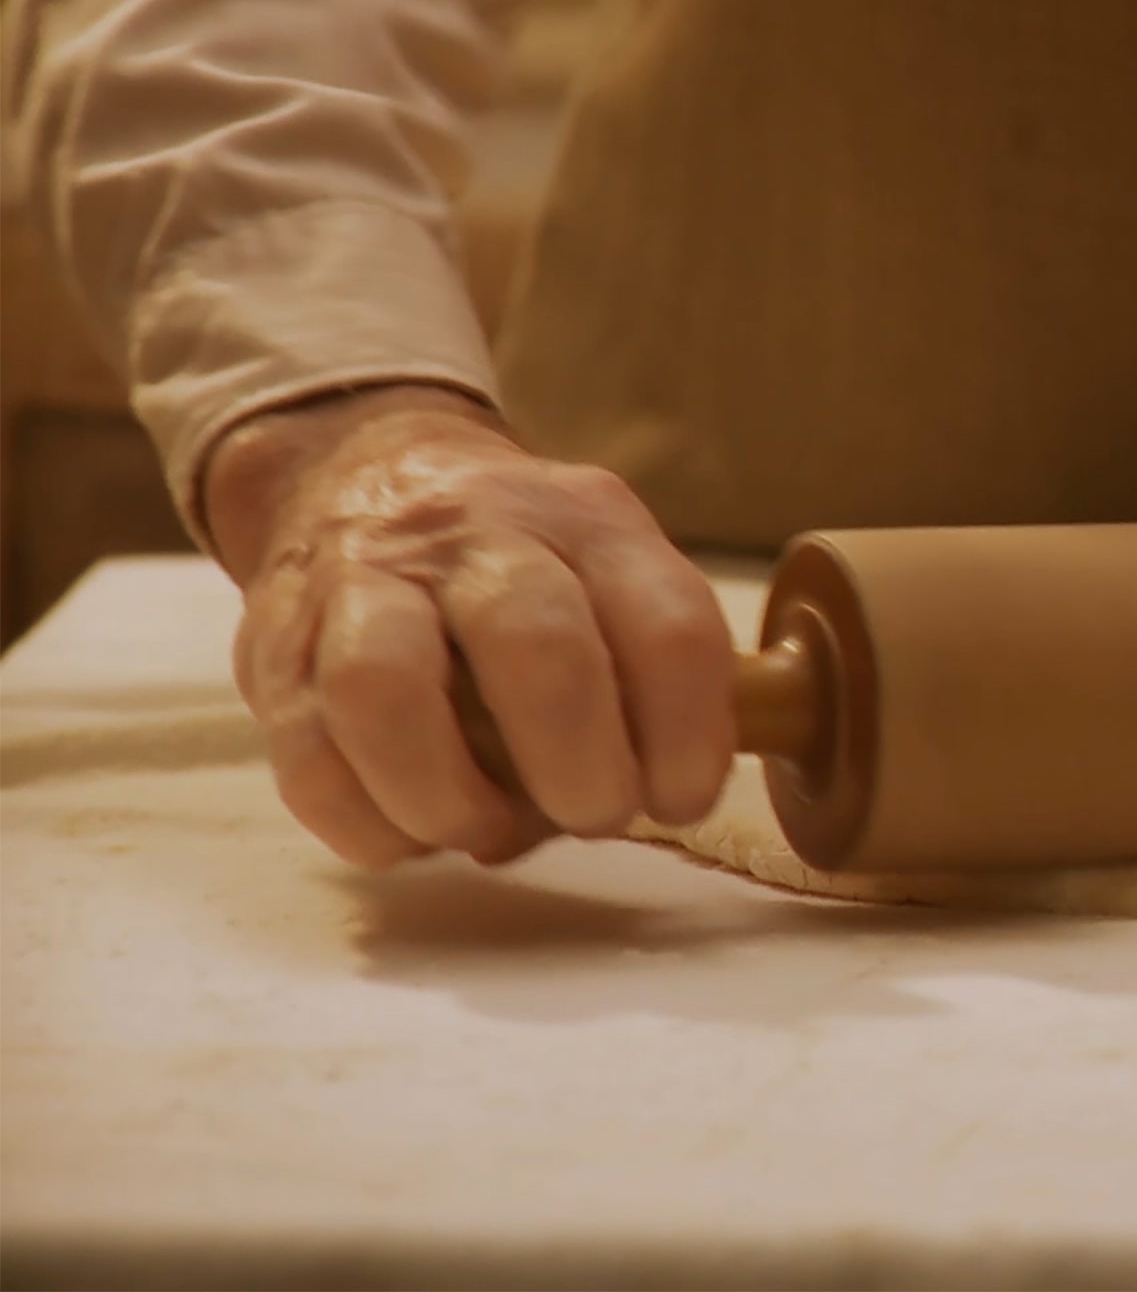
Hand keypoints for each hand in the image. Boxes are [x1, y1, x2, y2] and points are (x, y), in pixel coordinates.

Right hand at [208, 386, 734, 867]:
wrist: (361, 474)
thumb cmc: (520, 568)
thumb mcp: (610, 572)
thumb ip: (650, 671)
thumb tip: (661, 796)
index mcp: (588, 520)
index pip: (669, 624)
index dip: (689, 735)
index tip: (680, 801)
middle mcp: (476, 534)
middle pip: (537, 643)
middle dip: (579, 764)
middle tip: (593, 818)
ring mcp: (363, 583)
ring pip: (387, 688)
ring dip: (449, 799)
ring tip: (484, 832)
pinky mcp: (276, 650)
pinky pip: (310, 759)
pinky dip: (370, 824)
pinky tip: (412, 831)